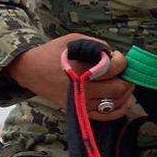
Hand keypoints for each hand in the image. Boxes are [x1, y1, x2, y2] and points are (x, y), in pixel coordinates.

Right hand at [6, 33, 132, 117]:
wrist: (30, 70)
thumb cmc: (52, 53)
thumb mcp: (73, 40)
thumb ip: (96, 45)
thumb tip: (113, 54)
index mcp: (82, 71)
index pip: (114, 69)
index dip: (122, 61)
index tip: (118, 56)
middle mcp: (83, 90)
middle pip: (118, 88)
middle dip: (126, 78)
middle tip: (125, 72)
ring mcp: (81, 103)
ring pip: (114, 103)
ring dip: (125, 93)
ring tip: (126, 84)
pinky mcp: (79, 111)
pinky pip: (105, 116)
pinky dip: (118, 110)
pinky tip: (124, 101)